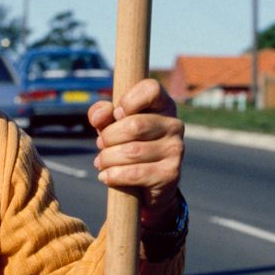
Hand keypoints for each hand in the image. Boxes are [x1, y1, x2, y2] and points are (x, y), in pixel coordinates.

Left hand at [87, 78, 183, 224]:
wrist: (147, 185)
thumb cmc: (127, 145)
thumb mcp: (112, 125)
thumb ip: (102, 114)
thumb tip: (99, 117)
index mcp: (163, 105)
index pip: (151, 89)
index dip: (128, 100)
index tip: (117, 114)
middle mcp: (174, 125)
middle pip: (134, 125)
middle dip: (108, 137)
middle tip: (101, 144)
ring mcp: (175, 150)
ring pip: (131, 151)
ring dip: (107, 158)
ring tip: (101, 162)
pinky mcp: (170, 174)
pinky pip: (134, 173)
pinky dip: (113, 175)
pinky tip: (106, 175)